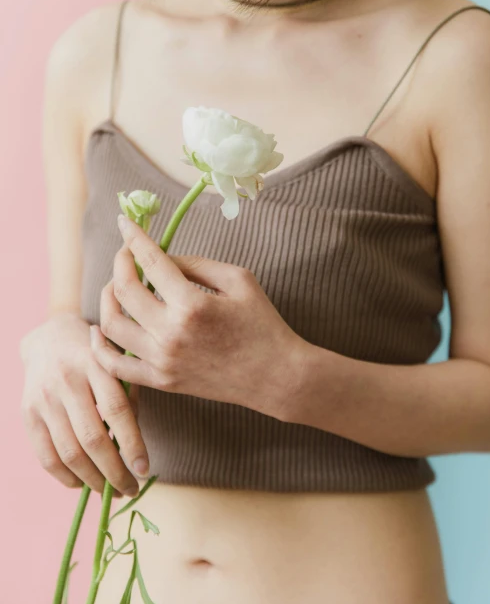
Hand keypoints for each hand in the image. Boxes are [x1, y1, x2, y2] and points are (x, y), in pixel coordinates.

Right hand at [19, 312, 146, 496]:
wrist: (50, 338)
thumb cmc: (95, 355)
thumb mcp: (117, 364)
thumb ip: (129, 397)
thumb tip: (133, 450)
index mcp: (96, 364)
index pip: (117, 410)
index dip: (132, 444)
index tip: (145, 469)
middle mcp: (68, 380)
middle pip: (92, 438)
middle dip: (114, 472)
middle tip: (131, 489)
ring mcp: (44, 398)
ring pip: (69, 452)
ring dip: (93, 480)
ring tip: (110, 490)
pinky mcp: (28, 413)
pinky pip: (46, 456)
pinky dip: (66, 477)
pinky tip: (83, 483)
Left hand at [90, 216, 307, 419]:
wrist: (275, 377)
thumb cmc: (262, 324)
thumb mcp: (239, 280)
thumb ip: (197, 264)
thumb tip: (163, 258)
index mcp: (192, 305)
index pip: (150, 262)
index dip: (133, 237)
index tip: (124, 222)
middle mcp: (170, 334)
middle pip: (124, 290)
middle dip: (120, 263)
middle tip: (126, 254)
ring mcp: (162, 361)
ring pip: (112, 324)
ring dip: (108, 298)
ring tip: (117, 286)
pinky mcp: (161, 381)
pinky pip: (115, 365)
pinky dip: (100, 346)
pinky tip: (101, 329)